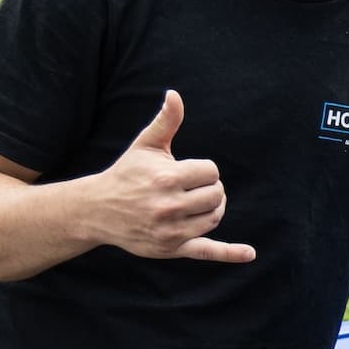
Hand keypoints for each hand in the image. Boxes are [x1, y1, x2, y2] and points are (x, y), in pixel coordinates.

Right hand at [92, 90, 254, 262]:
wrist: (98, 210)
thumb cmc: (126, 174)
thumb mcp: (145, 146)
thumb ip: (165, 121)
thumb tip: (175, 94)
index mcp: (166, 178)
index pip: (211, 172)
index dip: (204, 170)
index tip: (188, 172)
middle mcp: (169, 206)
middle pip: (216, 195)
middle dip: (211, 188)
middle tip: (195, 187)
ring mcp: (171, 231)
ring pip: (214, 217)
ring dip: (213, 208)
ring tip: (199, 202)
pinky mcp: (172, 249)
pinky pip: (207, 251)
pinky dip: (230, 253)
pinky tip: (250, 254)